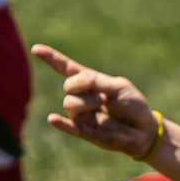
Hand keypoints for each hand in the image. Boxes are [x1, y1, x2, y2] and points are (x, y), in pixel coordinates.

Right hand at [32, 43, 161, 158]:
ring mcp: (81, 114)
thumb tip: (78, 80)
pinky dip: (60, 123)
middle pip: (68, 87)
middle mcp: (82, 97)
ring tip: (103, 102)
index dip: (51, 58)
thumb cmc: (133, 106)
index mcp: (90, 82)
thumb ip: (98, 82)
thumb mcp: (120, 87)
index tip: (36, 49)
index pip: (66, 68)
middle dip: (81, 86)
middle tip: (102, 93)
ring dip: (86, 102)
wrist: (143, 130)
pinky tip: (52, 119)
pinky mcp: (84, 131)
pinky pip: (68, 127)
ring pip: (70, 104)